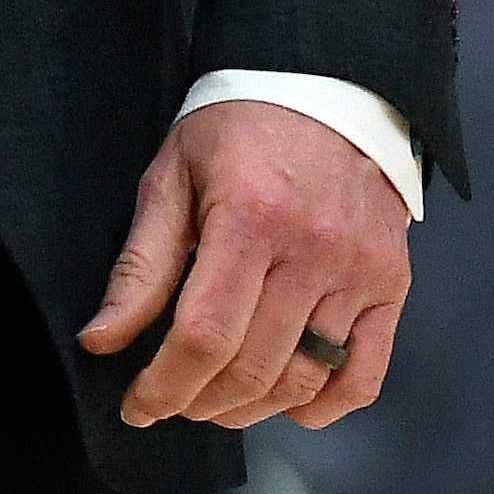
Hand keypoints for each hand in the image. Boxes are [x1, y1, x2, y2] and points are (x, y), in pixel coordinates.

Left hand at [79, 99, 412, 431]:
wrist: (326, 84)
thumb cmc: (239, 127)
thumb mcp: (172, 176)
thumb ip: (140, 265)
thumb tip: (101, 340)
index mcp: (250, 216)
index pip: (203, 334)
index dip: (163, 386)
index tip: (137, 405)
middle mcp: (312, 248)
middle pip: (251, 367)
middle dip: (199, 403)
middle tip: (172, 400)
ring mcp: (359, 270)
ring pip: (303, 379)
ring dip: (251, 409)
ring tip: (216, 400)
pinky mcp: (391, 282)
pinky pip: (364, 375)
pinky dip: (324, 406)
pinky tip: (288, 403)